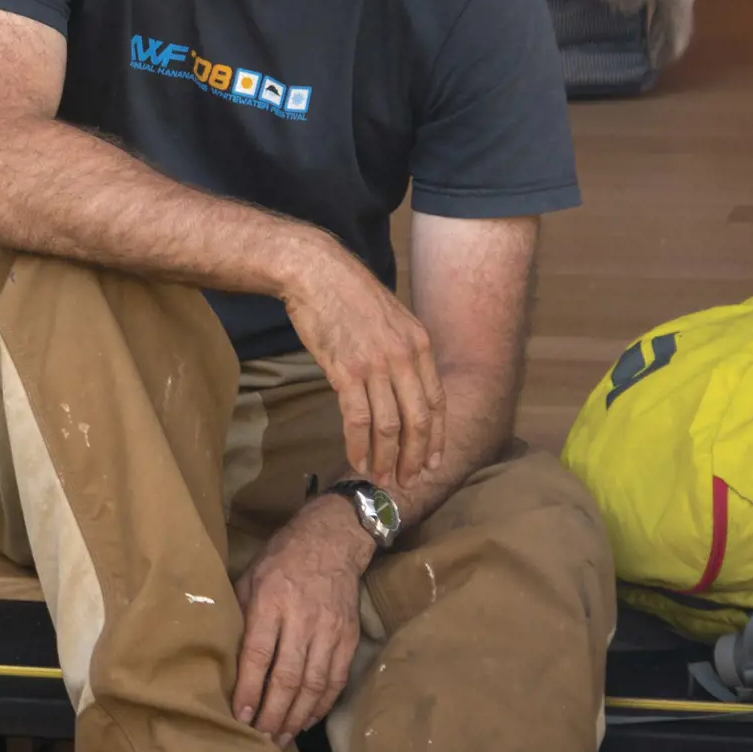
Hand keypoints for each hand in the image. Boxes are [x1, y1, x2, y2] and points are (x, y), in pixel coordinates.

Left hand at [232, 497, 375, 740]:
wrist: (332, 540)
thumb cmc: (281, 559)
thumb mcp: (250, 577)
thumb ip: (240, 615)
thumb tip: (225, 656)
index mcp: (271, 602)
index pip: (259, 655)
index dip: (250, 689)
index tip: (240, 717)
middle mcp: (302, 620)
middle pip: (288, 678)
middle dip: (273, 714)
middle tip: (260, 739)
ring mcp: (329, 631)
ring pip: (314, 685)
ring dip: (296, 717)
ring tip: (280, 738)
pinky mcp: (348, 638)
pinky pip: (336, 680)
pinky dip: (321, 705)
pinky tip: (306, 720)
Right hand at [280, 239, 444, 487]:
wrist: (315, 271)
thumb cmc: (347, 293)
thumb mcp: (390, 317)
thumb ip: (403, 349)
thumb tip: (402, 382)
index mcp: (420, 344)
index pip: (436, 401)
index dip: (436, 437)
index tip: (430, 461)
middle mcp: (404, 357)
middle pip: (418, 420)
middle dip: (414, 457)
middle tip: (407, 481)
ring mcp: (376, 365)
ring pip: (390, 426)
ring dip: (386, 458)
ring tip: (380, 478)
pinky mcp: (345, 370)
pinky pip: (358, 419)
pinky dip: (359, 445)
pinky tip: (356, 459)